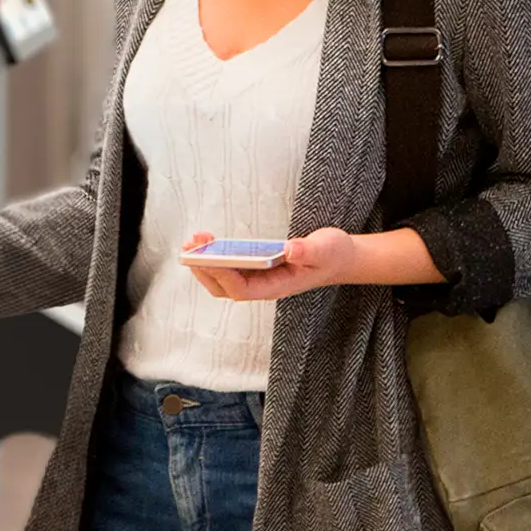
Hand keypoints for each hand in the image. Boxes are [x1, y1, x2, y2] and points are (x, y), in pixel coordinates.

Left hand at [180, 225, 431, 300]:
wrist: (339, 258)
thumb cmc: (333, 254)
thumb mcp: (327, 248)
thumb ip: (310, 250)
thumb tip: (291, 249)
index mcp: (277, 287)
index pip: (242, 289)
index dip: (223, 276)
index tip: (207, 259)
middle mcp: (263, 287)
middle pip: (224, 287)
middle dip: (204, 269)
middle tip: (191, 246)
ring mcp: (257, 279)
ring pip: (222, 279)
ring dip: (204, 262)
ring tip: (194, 240)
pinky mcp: (255, 269)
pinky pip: (228, 267)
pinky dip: (214, 256)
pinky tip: (206, 241)